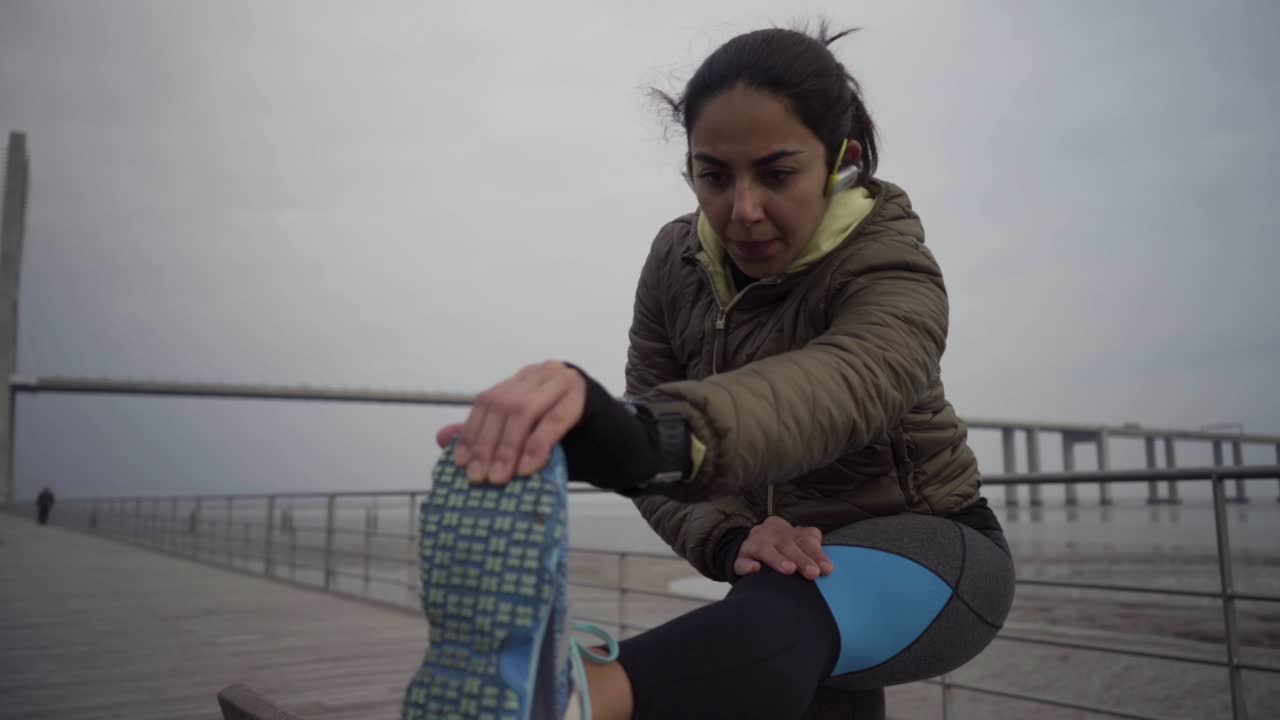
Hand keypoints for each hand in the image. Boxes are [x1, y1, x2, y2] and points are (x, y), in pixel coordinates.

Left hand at [436, 361, 586, 484]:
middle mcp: (540, 373)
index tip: (461, 463)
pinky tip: (527, 467)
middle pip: (503, 405)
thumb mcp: (523, 439)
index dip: (471, 432)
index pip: (487, 402)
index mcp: (522, 380)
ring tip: (500, 477)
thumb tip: (442, 437)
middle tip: (480, 478)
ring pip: (525, 409)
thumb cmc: (566, 439)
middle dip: (488, 444)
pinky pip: (554, 420)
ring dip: (508, 446)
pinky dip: (537, 445)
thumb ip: (487, 435)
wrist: (616, 439)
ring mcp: (563, 381)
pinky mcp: (583, 396)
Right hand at [734, 515, 832, 580]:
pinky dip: (747, 565)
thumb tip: (827, 568)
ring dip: (777, 559)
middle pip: (787, 544)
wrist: (751, 547)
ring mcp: (754, 544)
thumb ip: (813, 554)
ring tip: (789, 569)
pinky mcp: (740, 557)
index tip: (826, 569)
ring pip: (765, 549)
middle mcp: (771, 534)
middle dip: (801, 559)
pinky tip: (755, 569)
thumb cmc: (782, 550)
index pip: (804, 538)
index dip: (816, 553)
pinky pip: (741, 561)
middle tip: (812, 573)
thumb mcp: (799, 546)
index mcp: (789, 531)